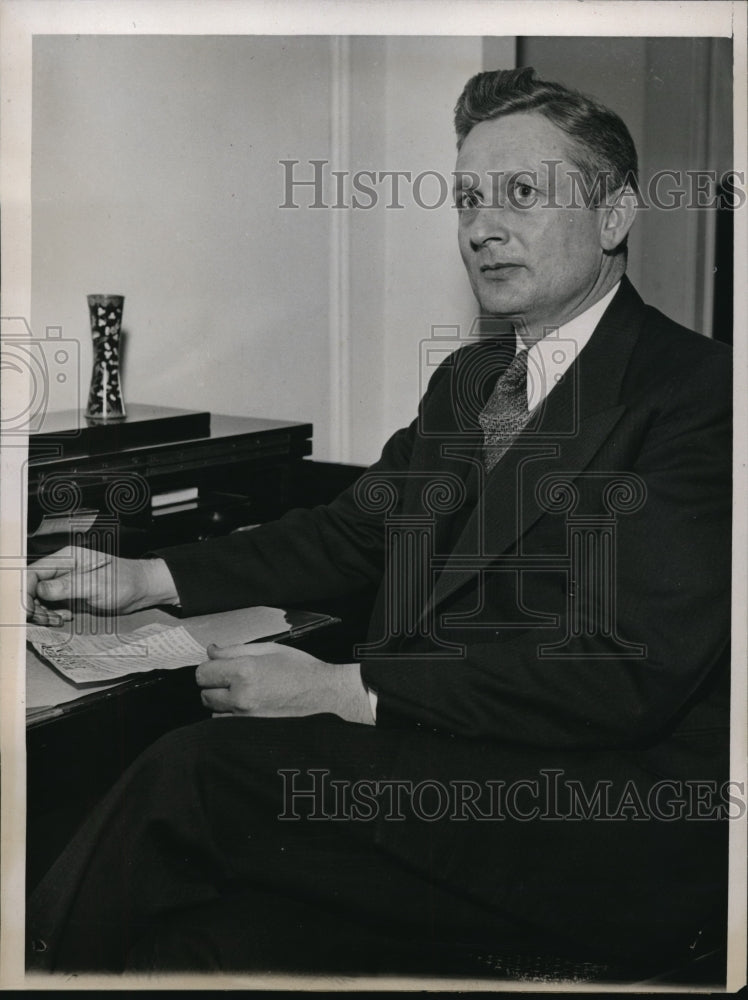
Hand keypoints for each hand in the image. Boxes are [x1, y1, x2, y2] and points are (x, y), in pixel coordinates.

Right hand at [26, 546, 179, 623]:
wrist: (141, 590)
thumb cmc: (125, 581)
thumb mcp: (97, 585)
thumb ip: (68, 586)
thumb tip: (41, 590)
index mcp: (67, 558)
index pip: (33, 572)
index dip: (27, 591)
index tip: (30, 609)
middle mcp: (63, 569)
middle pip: (33, 587)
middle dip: (35, 605)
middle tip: (47, 618)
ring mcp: (65, 583)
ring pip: (40, 599)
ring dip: (44, 613)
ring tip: (59, 619)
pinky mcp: (70, 596)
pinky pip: (51, 606)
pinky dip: (53, 615)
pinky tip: (65, 619)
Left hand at [196, 642, 374, 724]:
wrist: (324, 695)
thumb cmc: (300, 669)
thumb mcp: (268, 649)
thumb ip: (234, 650)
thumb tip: (211, 651)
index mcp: (244, 671)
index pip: (202, 673)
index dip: (210, 668)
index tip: (219, 666)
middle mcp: (241, 696)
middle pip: (204, 694)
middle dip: (214, 685)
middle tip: (232, 678)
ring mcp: (245, 717)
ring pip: (214, 711)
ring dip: (222, 702)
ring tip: (244, 693)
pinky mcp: (251, 730)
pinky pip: (227, 724)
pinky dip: (231, 716)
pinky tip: (249, 706)